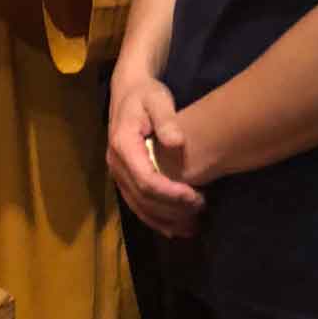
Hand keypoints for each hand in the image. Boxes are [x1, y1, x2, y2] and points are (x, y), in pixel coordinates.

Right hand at [107, 73, 204, 238]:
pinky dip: (156, 219)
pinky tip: (175, 228)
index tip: (195, 195)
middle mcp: (116, 163)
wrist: (129, 90)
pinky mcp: (123, 178)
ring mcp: (117, 173)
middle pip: (142, 198)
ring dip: (165, 220)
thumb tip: (177, 143)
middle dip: (172, 209)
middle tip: (201, 206)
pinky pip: (137, 204)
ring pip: (138, 207)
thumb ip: (167, 120)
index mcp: (123, 145)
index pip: (145, 180)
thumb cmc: (146, 94)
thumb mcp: (158, 99)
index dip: (170, 193)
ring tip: (193, 225)